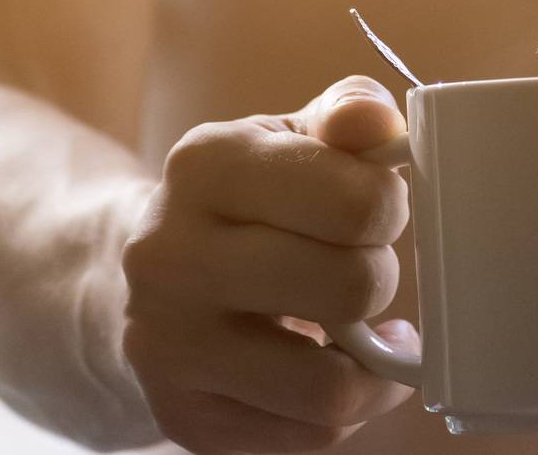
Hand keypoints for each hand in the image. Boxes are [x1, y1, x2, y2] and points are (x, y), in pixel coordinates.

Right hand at [121, 77, 415, 453]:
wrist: (148, 277)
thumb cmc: (251, 199)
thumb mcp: (292, 136)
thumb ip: (350, 115)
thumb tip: (380, 124)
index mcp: (206, 164)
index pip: (357, 204)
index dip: (388, 209)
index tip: (374, 209)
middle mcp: (171, 256)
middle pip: (352, 289)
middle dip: (378, 277)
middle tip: (362, 266)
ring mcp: (168, 345)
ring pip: (330, 386)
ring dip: (369, 360)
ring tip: (360, 329)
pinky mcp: (182, 417)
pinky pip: (308, 434)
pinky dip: (342, 406)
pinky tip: (327, 366)